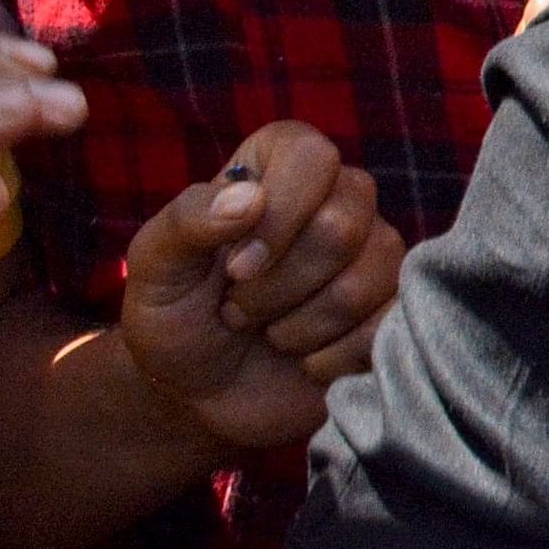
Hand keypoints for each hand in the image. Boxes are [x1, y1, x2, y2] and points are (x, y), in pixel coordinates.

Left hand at [117, 120, 401, 449]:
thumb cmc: (175, 316)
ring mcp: (374, 256)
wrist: (197, 392)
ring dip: (300, 326)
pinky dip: (331, 357)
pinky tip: (305, 362)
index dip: (278, 214)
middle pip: (342, 225)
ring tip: (270, 333)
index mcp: (281, 168)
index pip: (311, 156)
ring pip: (366, 278)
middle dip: (278, 286)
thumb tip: (251, 198)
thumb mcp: (155, 267)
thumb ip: (188, 221)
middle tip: (238, 309)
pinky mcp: (393, 310)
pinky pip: (389, 324)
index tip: (236, 267)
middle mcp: (339, 200)